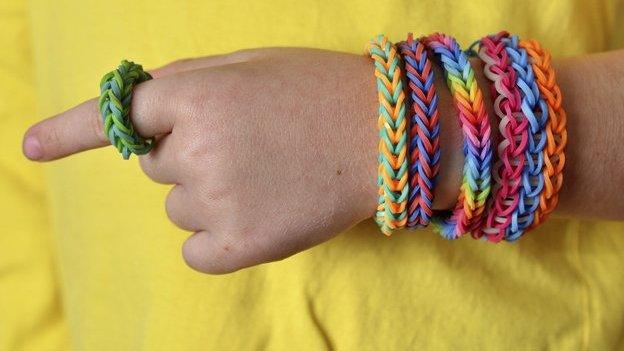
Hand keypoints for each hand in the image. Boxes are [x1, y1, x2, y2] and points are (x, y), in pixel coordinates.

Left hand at [22, 48, 460, 272]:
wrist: (384, 136)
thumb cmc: (317, 91)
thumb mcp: (248, 66)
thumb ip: (188, 86)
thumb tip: (141, 119)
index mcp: (195, 97)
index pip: (120, 116)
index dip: (73, 129)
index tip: (30, 147)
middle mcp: (196, 150)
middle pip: (155, 168)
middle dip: (189, 155)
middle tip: (248, 145)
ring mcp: (217, 201)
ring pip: (178, 206)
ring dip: (209, 195)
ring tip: (267, 176)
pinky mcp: (241, 246)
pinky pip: (196, 250)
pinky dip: (217, 239)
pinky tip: (259, 216)